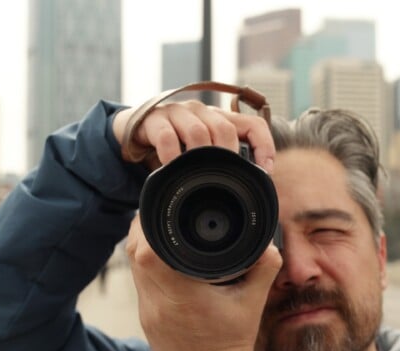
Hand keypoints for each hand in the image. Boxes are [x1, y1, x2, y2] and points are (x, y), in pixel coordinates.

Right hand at [112, 100, 274, 172]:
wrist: (135, 132)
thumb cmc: (175, 145)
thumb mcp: (201, 153)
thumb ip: (221, 163)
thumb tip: (246, 190)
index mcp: (220, 118)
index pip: (253, 124)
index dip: (264, 146)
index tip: (264, 171)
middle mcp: (202, 111)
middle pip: (225, 129)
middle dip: (228, 157)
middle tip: (224, 179)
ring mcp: (178, 113)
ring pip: (197, 132)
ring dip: (199, 157)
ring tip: (197, 177)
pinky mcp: (154, 120)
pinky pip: (166, 137)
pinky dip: (171, 156)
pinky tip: (171, 168)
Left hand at [125, 216, 282, 350]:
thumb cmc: (233, 342)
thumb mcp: (253, 302)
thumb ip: (264, 268)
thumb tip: (268, 243)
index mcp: (180, 295)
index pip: (147, 252)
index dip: (149, 227)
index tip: (163, 214)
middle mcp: (157, 302)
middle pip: (134, 254)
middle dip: (144, 230)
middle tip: (162, 216)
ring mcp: (147, 312)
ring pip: (132, 267)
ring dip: (143, 247)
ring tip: (163, 233)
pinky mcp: (146, 319)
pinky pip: (139, 283)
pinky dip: (147, 266)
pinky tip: (164, 260)